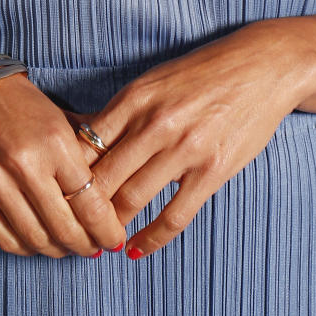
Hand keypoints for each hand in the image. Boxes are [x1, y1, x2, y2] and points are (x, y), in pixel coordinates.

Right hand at [0, 72, 127, 258]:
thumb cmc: (19, 105)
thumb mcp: (60, 117)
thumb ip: (89, 149)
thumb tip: (119, 182)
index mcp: (54, 141)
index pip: (90, 202)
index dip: (106, 229)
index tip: (114, 238)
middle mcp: (23, 163)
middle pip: (65, 228)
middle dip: (86, 245)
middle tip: (94, 248)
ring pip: (36, 239)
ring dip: (58, 250)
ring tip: (67, 246)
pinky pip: (5, 240)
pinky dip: (27, 248)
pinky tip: (38, 242)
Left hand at [69, 24, 315, 258]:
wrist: (261, 66)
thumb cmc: (202, 73)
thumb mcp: (154, 80)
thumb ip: (121, 112)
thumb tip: (79, 139)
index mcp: (135, 97)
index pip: (84, 145)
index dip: (65, 175)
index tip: (54, 195)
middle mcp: (155, 123)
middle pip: (103, 177)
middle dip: (81, 208)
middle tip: (69, 227)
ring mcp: (184, 149)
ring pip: (132, 200)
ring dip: (111, 226)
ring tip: (99, 241)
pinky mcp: (212, 171)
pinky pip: (174, 216)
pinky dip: (150, 239)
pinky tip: (136, 250)